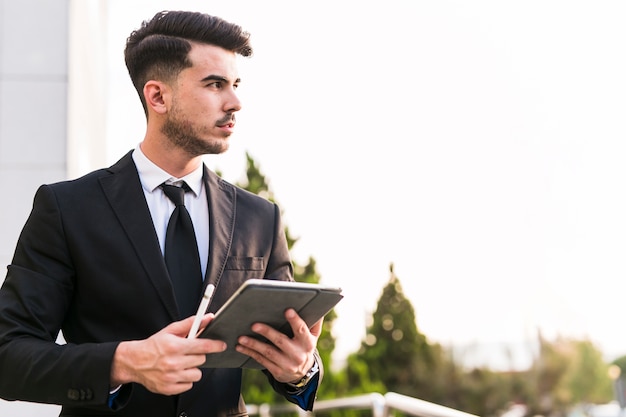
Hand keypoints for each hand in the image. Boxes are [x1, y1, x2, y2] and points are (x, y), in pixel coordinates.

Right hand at [110, 314, 225, 394]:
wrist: (134, 362)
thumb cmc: (154, 346)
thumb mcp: (170, 331)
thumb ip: (191, 324)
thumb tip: (207, 318)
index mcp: (175, 346)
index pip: (203, 346)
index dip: (215, 345)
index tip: (221, 345)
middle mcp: (173, 362)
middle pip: (201, 359)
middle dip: (197, 355)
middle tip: (188, 353)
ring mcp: (171, 377)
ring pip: (197, 374)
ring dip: (193, 369)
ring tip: (182, 364)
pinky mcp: (169, 388)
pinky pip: (189, 385)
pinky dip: (185, 379)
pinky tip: (177, 373)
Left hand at [235, 308, 321, 383]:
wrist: (302, 373)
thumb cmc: (304, 347)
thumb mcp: (313, 337)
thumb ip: (314, 323)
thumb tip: (317, 306)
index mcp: (307, 343)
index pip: (301, 330)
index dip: (295, 320)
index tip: (287, 311)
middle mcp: (298, 354)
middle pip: (281, 341)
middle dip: (267, 332)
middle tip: (254, 325)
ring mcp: (287, 364)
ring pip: (268, 352)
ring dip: (253, 344)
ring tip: (241, 338)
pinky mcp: (277, 371)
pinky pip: (261, 361)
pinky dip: (250, 353)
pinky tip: (241, 347)